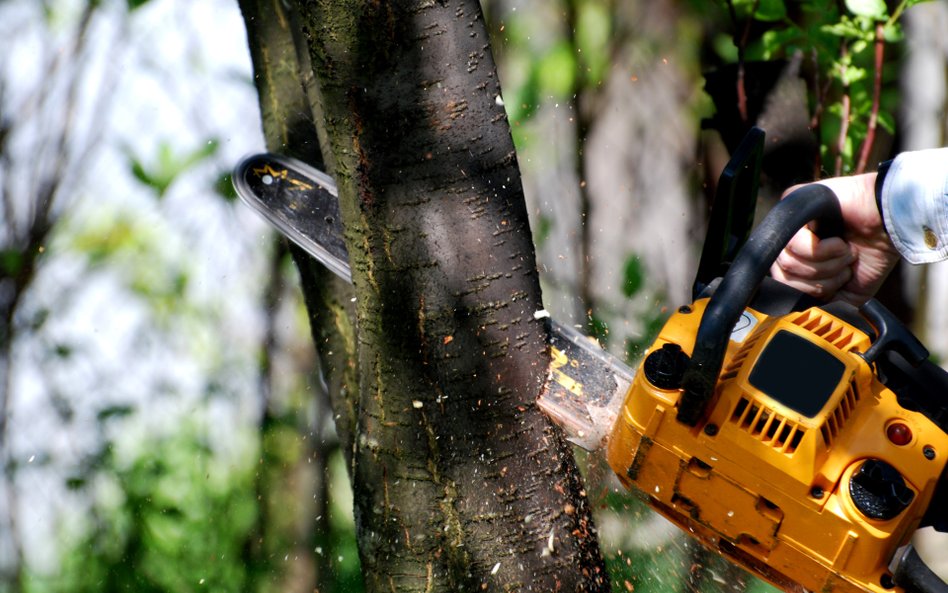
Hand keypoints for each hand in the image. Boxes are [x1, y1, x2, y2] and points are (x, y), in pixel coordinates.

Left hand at [770, 173, 899, 305]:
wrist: (891, 228)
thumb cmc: (871, 255)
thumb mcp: (845, 292)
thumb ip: (820, 302)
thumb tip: (802, 312)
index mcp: (798, 260)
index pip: (781, 284)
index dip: (808, 291)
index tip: (834, 286)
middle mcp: (789, 241)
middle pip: (782, 276)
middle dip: (820, 281)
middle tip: (843, 268)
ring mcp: (790, 223)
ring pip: (787, 262)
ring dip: (824, 264)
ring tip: (844, 252)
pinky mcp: (794, 203)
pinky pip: (792, 242)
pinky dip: (822, 249)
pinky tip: (838, 241)